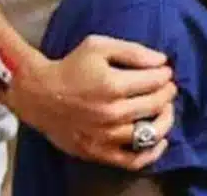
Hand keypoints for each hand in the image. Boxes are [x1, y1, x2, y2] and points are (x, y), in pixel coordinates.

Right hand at [10, 35, 177, 168]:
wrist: (38, 95)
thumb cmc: (71, 67)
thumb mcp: (98, 46)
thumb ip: (133, 51)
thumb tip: (162, 61)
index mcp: (112, 85)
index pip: (155, 81)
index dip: (165, 74)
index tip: (164, 71)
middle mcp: (111, 113)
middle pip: (157, 104)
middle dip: (168, 92)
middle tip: (167, 86)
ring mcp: (106, 136)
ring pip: (151, 133)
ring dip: (165, 118)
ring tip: (164, 109)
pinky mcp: (98, 152)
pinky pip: (133, 160)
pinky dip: (152, 152)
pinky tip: (159, 140)